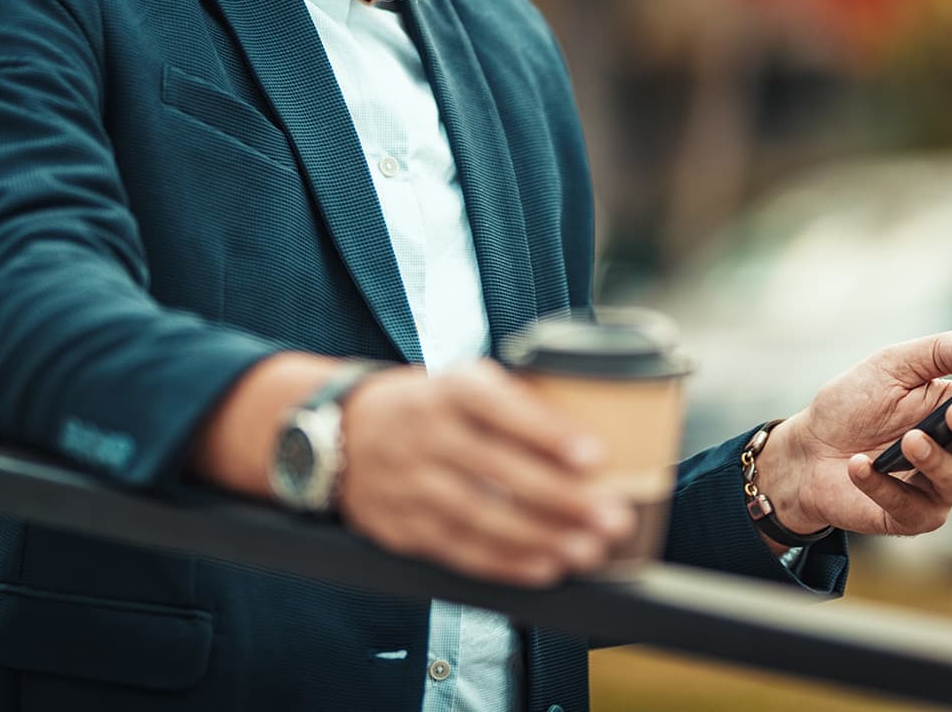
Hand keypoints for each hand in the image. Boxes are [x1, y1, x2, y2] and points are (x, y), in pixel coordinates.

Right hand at [338, 360, 635, 585]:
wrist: (338, 433)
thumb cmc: (424, 407)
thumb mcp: (461, 383)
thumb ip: (515, 404)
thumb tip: (591, 437)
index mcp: (448, 390)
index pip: (499, 406)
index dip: (546, 431)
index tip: (593, 454)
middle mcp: (426, 434)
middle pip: (498, 469)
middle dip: (561, 498)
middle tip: (613, 516)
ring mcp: (411, 484)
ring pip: (481, 517)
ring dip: (540, 538)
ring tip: (588, 550)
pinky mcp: (402, 527)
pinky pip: (458, 550)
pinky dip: (505, 563)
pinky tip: (544, 567)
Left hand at [756, 331, 951, 536]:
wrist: (808, 448)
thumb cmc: (856, 403)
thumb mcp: (891, 364)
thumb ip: (938, 353)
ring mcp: (939, 486)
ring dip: (936, 460)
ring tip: (909, 440)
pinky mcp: (913, 515)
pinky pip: (912, 507)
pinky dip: (884, 485)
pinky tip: (860, 466)